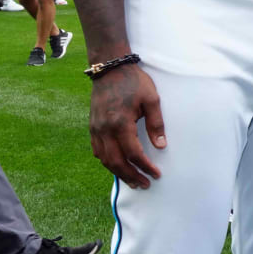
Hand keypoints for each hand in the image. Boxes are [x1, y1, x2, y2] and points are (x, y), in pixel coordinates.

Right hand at [89, 63, 164, 188]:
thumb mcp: (152, 99)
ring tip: (133, 181)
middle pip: (116, 162)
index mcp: (121, 123)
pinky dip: (107, 162)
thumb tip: (161, 146)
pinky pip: (97, 150)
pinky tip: (117, 166)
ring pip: (104, 159)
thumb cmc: (134, 82)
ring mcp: (96, 129)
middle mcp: (105, 129)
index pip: (134, 153)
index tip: (156, 174)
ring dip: (118, 172)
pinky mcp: (92, 126)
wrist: (110, 68)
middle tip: (145, 185)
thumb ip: (156, 124)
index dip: (145, 166)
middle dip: (131, 176)